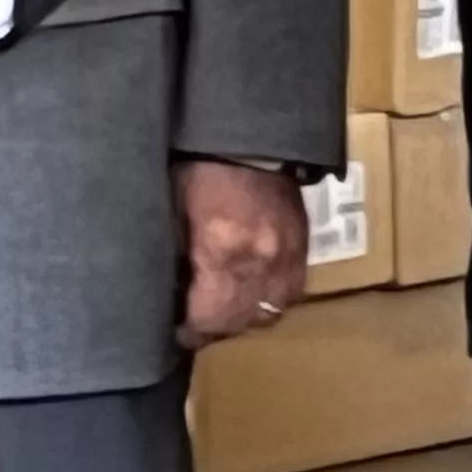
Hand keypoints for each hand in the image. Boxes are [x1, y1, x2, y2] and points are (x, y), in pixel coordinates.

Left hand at [176, 160, 311, 351]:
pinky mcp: (303, 251)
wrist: (252, 140)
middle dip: (213, 328)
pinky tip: (250, 295)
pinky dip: (267, 302)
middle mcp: (261, 263)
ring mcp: (288, 259)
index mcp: (223, 250)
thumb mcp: (173, 210)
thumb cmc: (202, 170)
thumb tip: (167, 291)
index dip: (189, 331)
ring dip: (242, 319)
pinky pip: (289, 295)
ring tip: (220, 313)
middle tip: (193, 325)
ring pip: (267, 314)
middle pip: (238, 321)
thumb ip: (172, 255)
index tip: (175, 331)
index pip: (208, 316)